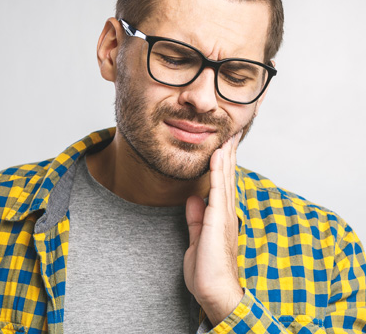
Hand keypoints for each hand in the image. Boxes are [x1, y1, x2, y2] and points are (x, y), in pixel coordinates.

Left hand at [184, 132, 243, 326]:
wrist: (214, 291)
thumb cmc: (208, 269)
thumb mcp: (197, 238)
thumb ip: (196, 218)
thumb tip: (193, 199)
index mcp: (222, 216)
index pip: (224, 184)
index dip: (224, 164)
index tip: (224, 146)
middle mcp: (227, 212)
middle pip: (229, 176)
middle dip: (229, 154)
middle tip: (231, 134)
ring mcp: (224, 215)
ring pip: (226, 178)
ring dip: (226, 155)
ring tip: (228, 137)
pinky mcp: (217, 220)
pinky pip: (218, 189)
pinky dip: (218, 170)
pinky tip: (218, 155)